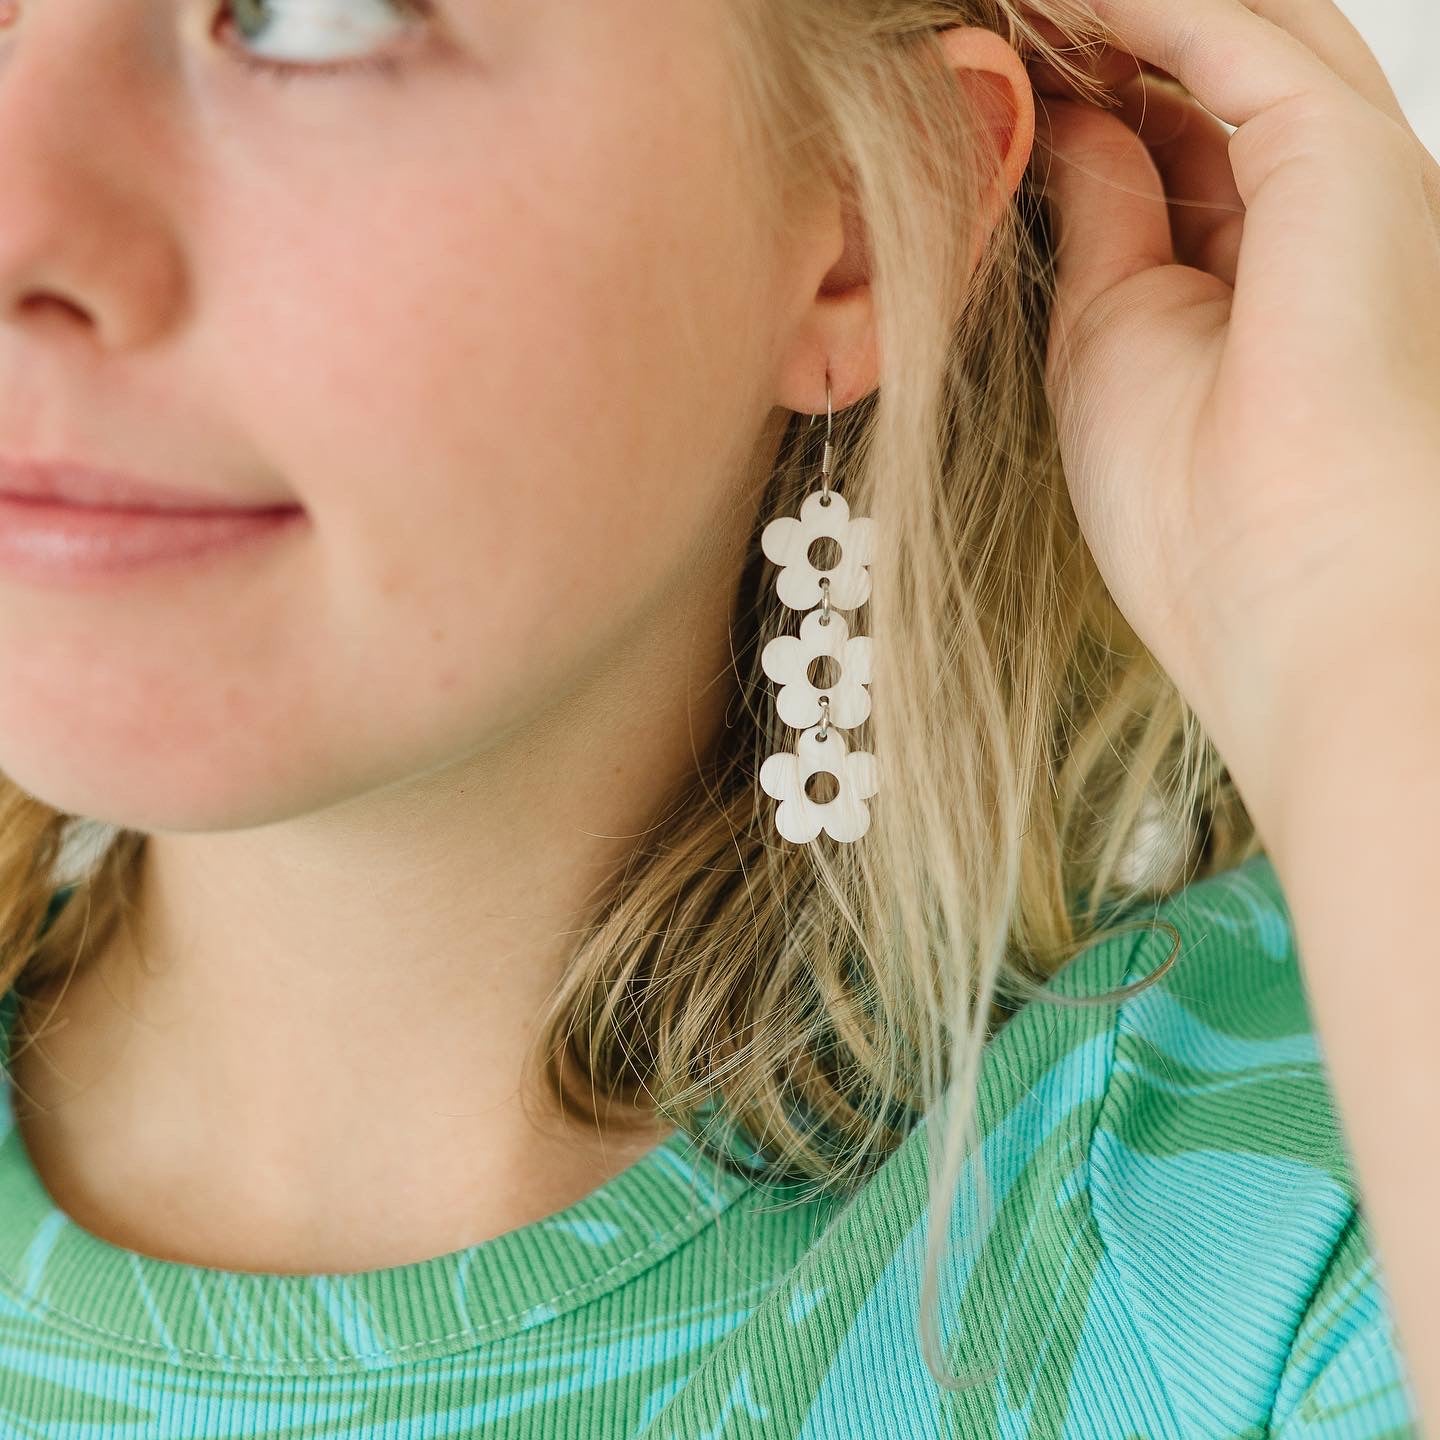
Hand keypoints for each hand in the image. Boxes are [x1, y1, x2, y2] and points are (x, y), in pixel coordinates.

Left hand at [1021, 0, 1439, 791]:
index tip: (996, 61)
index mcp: (1261, 265)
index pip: (1174, 132)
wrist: (1282, 588)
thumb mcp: (1109, 334)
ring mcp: (1339, 172)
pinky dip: (1135, 7)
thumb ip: (1103, 215)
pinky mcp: (1339, 153)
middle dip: (1100, 34)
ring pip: (1229, 30)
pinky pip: (1230, 31)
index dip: (1082, 86)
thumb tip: (1075, 122)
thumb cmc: (1192, 510)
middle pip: (1204, 69)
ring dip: (1112, 11)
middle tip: (1000, 15)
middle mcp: (1312, 207)